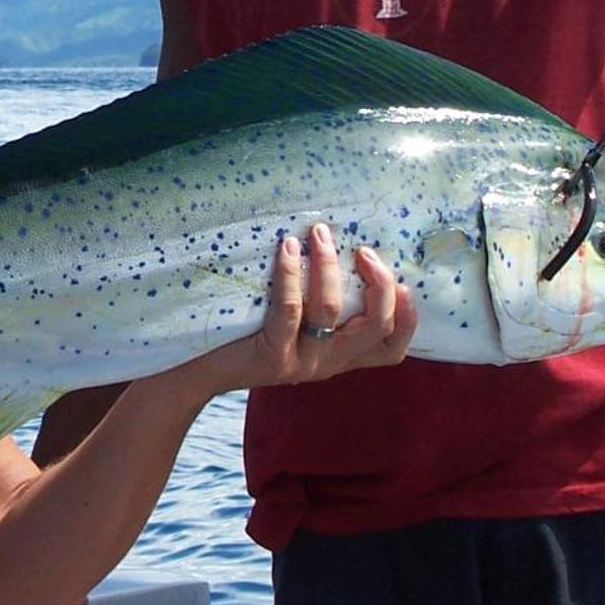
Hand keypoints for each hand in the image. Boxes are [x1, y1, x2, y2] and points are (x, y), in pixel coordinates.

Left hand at [199, 222, 415, 394]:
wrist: (196, 370)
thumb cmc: (245, 332)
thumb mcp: (293, 322)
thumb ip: (320, 301)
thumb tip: (337, 243)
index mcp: (340, 356)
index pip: (391, 350)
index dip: (409, 318)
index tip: (405, 283)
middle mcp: (328, 364)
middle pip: (377, 328)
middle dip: (379, 284)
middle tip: (363, 251)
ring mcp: (302, 363)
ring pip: (332, 312)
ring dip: (329, 266)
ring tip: (318, 234)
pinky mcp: (273, 357)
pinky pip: (290, 309)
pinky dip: (291, 273)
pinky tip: (288, 247)